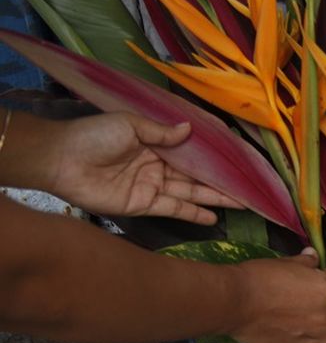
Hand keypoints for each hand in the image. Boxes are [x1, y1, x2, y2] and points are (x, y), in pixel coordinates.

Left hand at [47, 112, 242, 223]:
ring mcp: (151, 186)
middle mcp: (157, 165)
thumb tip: (189, 129)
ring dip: (213, 199)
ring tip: (241, 205)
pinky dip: (192, 214)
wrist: (61, 159)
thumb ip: (161, 132)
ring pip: (189, 193)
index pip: (190, 153)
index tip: (236, 164)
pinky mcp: (143, 205)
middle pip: (194, 176)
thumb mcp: (130, 125)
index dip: (212, 159)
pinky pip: (173, 209)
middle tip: (248, 190)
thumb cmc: (94, 135)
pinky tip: (213, 218)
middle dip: (220, 183)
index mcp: (154, 143)